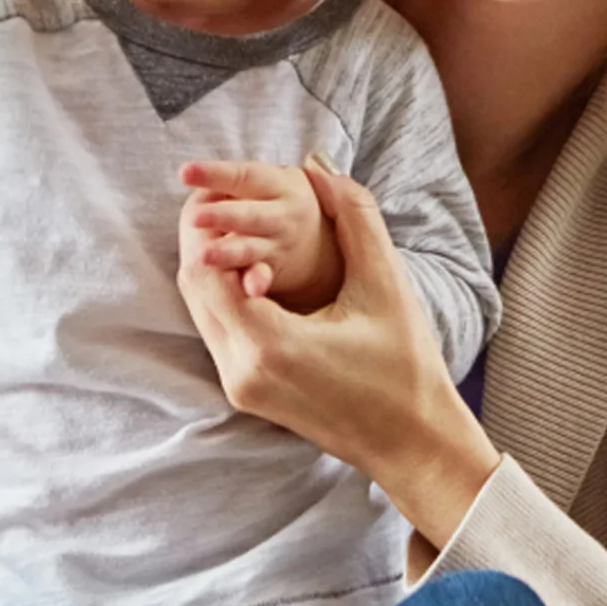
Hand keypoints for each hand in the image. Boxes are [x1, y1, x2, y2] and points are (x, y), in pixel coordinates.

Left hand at [180, 158, 501, 550]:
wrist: (412, 441)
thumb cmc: (406, 365)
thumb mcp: (385, 281)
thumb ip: (353, 215)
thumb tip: (319, 164)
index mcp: (271, 344)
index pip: (208, 269)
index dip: (208, 222)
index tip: (218, 183)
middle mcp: (243, 370)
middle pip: (194, 289)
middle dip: (201, 237)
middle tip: (216, 193)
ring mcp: (241, 388)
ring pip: (201, 311)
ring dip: (210, 265)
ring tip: (230, 220)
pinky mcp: (247, 394)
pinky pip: (218, 331)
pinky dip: (223, 293)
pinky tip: (247, 264)